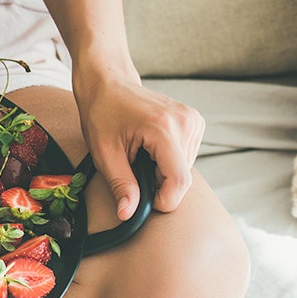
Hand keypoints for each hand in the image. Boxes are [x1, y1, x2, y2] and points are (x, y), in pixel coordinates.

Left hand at [76, 77, 203, 219]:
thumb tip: (128, 214)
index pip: (179, 181)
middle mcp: (185, 122)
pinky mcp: (195, 121)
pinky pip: (186, 156)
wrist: (108, 82)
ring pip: (185, 169)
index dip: (164, 200)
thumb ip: (120, 185)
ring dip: (162, 172)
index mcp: (164, 128)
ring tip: (140, 154)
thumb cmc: (102, 113)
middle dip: (158, 184)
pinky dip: (168, 161)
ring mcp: (193, 119)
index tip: (145, 203)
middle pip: (182, 177)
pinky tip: (150, 148)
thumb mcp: (105, 153)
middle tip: (132, 169)